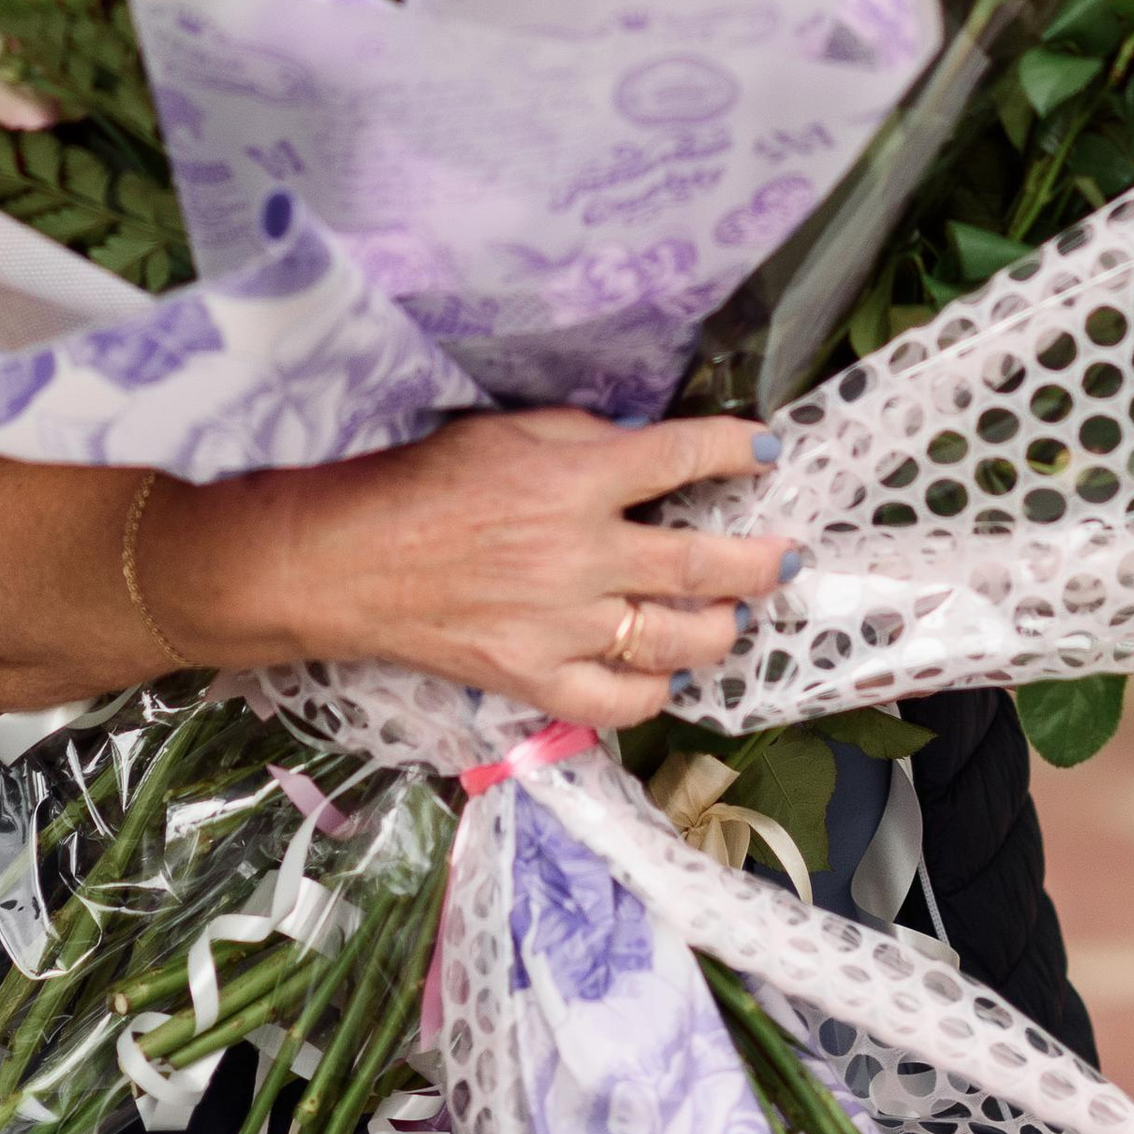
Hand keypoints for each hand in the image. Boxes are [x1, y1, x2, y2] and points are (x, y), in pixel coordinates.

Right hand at [153, 407, 791, 724]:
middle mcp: (582, 556)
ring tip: (729, 615)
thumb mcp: (505, 432)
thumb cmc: (422, 482)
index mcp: (575, 481)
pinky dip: (655, 689)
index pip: (682, 457)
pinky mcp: (538, 679)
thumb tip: (647, 449)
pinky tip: (661, 669)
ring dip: (720, 626)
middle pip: (705, 562)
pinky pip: (624, 702)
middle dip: (761, 559)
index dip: (737, 450)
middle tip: (785, 554)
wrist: (349, 563)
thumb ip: (582, 438)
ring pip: (678, 638)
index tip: (767, 451)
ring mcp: (564, 627)